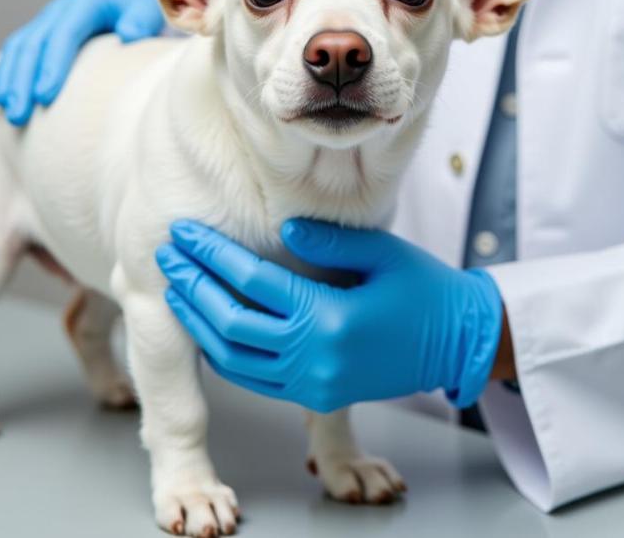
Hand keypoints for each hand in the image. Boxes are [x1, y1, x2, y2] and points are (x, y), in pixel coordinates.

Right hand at [0, 0, 162, 124]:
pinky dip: (6, 74)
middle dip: (23, 81)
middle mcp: (60, 10)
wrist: (132, 3)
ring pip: (18, 49)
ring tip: (9, 112)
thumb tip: (129, 35)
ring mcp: (46, 21)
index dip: (52, 65)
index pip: (64, 35)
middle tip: (19, 115)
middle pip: (34, 44)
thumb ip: (141, 20)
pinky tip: (2, 100)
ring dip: (9, 80)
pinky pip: (16, 52)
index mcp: (86, 5)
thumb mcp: (149, 11)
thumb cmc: (143, 14)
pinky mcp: (40, 33)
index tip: (45, 97)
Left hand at [155, 218, 504, 413]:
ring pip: (234, 360)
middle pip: (231, 323)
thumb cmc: (423, 289)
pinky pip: (255, 379)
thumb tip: (283, 228)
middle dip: (194, 287)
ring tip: (178, 290)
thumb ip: (329, 241)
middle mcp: (315, 356)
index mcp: (330, 317)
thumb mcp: (382, 252)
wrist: (455, 342)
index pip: (254, 282)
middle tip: (169, 256)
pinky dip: (224, 354)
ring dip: (200, 324)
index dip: (214, 255)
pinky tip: (210, 328)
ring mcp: (313, 383)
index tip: (187, 232)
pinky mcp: (316, 395)